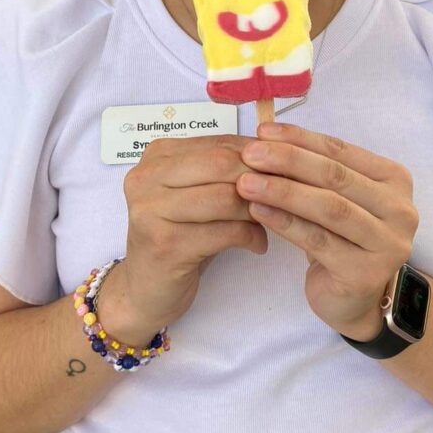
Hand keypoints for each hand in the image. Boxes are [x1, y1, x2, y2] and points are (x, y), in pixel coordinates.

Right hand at [104, 135, 267, 342]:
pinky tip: (258, 245)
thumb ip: (225, 170)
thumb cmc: (180, 236)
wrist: (145, 289)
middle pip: (222, 164)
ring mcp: (150, 210)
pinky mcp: (164, 244)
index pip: (219, 143)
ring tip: (274, 221)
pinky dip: (251, 237)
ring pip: (226, 197)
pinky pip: (225, 231)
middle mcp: (146, 177)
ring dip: (259, 210)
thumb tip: (277, 153)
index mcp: (157, 155)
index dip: (259, 155)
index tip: (287, 169)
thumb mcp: (198, 194)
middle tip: (287, 195)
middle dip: (261, 179)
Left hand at [237, 123, 417, 339]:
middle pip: (335, 176)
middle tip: (250, 154)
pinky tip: (258, 212)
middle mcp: (400, 209)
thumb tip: (266, 141)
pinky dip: (285, 223)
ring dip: (283, 191)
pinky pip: (318, 240)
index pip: (341, 150)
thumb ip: (313, 173)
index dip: (300, 138)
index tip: (262, 131)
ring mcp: (387, 243)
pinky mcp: (366, 272)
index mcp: (394, 179)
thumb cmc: (342, 240)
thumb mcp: (335, 199)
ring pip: (329, 207)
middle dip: (288, 161)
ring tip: (246, 183)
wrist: (357, 300)